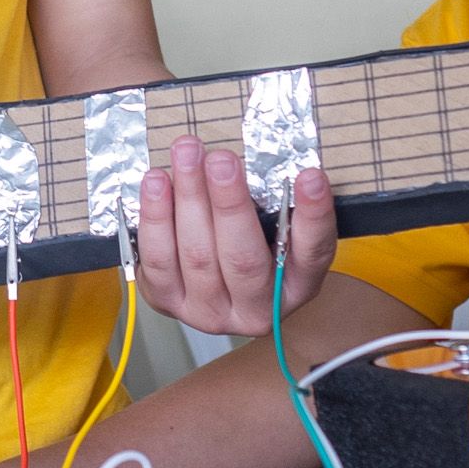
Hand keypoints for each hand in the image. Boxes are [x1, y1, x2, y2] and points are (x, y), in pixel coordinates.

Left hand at [134, 141, 334, 339]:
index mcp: (296, 286)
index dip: (313, 215)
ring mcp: (208, 311)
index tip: (310, 177)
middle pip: (242, 259)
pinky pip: (157, 260)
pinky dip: (155, 218)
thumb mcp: (279, 229)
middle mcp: (254, 308)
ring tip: (186, 156)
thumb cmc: (253, 248)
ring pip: (196, 256)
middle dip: (230, 204)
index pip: (312, 253)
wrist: (215, 290)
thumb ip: (278, 203)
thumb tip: (263, 159)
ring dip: (188, 200)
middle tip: (222, 160)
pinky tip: (156, 182)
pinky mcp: (168, 302)